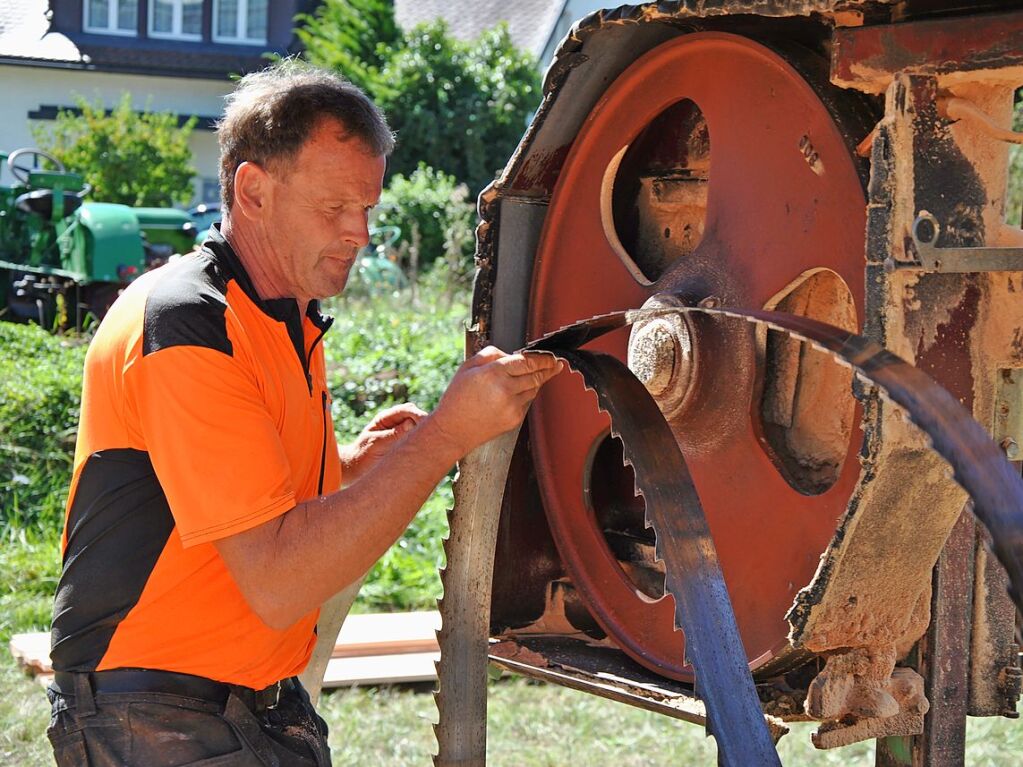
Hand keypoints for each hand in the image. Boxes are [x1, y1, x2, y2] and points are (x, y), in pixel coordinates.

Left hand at [342, 402, 426, 484]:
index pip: (407, 410)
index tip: (427, 423)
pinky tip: (428, 451)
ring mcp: (402, 434)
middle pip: (417, 416)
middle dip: (426, 423)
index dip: (419, 415)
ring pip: (421, 429)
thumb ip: (393, 434)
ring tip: (432, 445)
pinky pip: (419, 442)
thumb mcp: (376, 444)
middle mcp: (396, 423)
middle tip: (435, 435)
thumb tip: (411, 424)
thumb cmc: (362, 457)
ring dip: (426, 434)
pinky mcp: (406, 445)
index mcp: (385, 418)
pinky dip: (424, 444)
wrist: (354, 471)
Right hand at [430, 347, 562, 456]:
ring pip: (534, 389)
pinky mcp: (515, 420)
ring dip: (537, 381)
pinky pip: (527, 402)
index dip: (542, 358)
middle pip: (536, 375)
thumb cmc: (457, 398)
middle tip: (555, 363)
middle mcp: (505, 390)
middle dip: (548, 368)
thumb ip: (491, 355)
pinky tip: (517, 392)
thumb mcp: (467, 367)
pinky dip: (526, 395)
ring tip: (537, 375)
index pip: (527, 362)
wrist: (452, 430)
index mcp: (493, 373)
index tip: (551, 355)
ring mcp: (512, 406)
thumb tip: (511, 354)